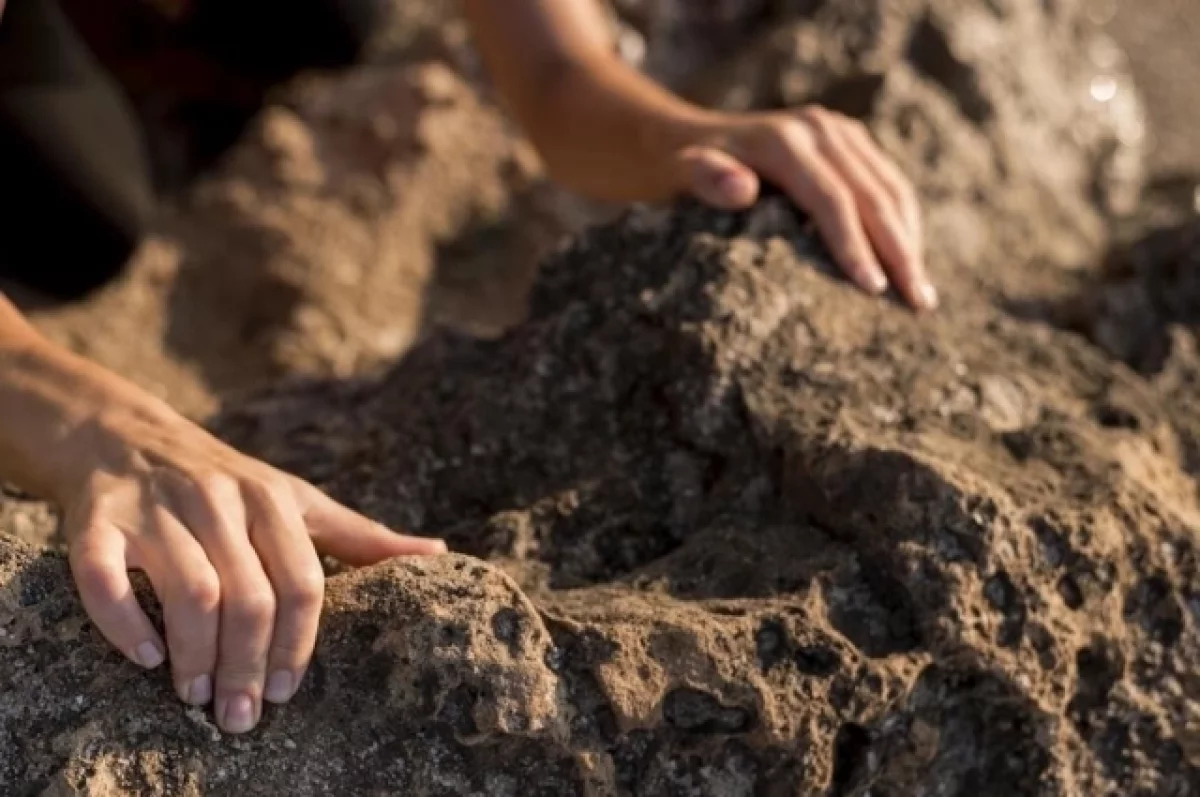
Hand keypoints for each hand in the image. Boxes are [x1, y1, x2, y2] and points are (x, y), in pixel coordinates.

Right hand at [61, 402, 444, 733]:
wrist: (126, 436)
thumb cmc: (230, 482)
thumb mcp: (298, 499)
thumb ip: (361, 535)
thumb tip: (438, 552)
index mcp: (272, 500)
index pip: (302, 581)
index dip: (300, 643)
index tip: (289, 693)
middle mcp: (218, 501)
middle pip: (248, 596)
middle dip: (248, 666)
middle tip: (241, 716)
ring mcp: (156, 510)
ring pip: (189, 591)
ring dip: (196, 655)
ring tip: (196, 696)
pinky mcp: (97, 521)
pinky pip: (104, 577)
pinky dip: (125, 622)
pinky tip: (146, 658)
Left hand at [675, 106, 935, 310]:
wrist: (686, 138)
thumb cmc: (680, 172)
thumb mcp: (681, 175)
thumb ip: (706, 178)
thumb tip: (740, 188)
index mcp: (784, 141)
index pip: (832, 199)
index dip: (855, 245)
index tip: (874, 291)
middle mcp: (819, 129)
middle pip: (873, 195)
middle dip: (899, 251)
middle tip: (917, 303)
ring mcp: (840, 133)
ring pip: (891, 189)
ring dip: (911, 242)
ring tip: (922, 296)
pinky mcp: (851, 143)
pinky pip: (888, 184)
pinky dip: (903, 225)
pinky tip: (909, 264)